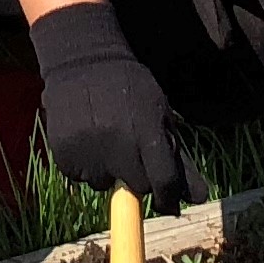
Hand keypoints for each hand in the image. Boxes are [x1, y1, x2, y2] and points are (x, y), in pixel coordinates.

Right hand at [27, 4, 200, 210]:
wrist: (82, 61)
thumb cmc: (129, 88)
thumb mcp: (160, 115)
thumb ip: (179, 160)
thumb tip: (199, 199)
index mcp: (147, 134)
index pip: (164, 183)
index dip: (169, 197)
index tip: (168, 201)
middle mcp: (118, 147)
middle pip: (137, 186)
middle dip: (140, 176)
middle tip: (131, 151)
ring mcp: (89, 153)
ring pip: (105, 184)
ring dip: (109, 171)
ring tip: (104, 139)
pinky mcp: (65, 156)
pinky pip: (80, 177)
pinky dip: (85, 165)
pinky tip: (86, 139)